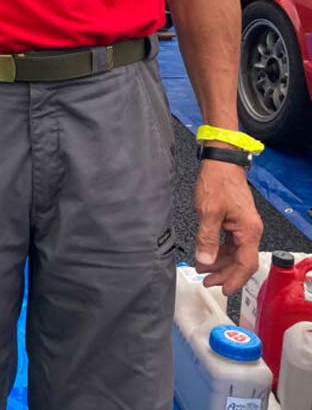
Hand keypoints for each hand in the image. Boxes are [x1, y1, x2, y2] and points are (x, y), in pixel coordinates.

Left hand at [193, 159, 262, 292]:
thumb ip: (207, 238)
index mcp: (248, 231)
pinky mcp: (236, 221)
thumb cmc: (217, 182)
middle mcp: (250, 230)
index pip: (245, 263)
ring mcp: (244, 226)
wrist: (222, 163)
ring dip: (220, 263)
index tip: (223, 290)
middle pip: (241, 260)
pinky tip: (207, 254)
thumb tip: (205, 260)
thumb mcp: (208, 211)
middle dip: (224, 273)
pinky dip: (219, 250)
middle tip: (207, 282)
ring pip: (235, 252)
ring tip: (203, 269)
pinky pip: (230, 242)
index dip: (234, 279)